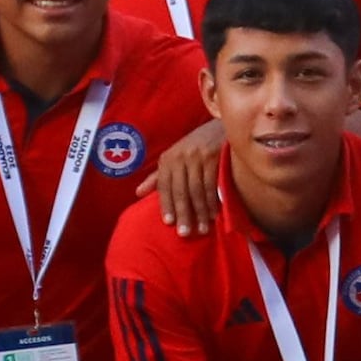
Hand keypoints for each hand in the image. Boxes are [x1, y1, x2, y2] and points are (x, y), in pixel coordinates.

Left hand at [149, 118, 227, 235]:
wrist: (221, 126)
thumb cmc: (195, 146)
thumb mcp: (174, 157)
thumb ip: (158, 176)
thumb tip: (138, 193)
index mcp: (168, 159)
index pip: (164, 186)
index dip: (166, 205)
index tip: (169, 223)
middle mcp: (181, 157)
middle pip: (180, 191)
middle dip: (183, 213)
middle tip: (184, 233)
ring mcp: (198, 157)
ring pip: (197, 190)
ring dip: (200, 212)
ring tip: (202, 229)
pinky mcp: (215, 157)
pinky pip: (212, 184)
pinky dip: (213, 201)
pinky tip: (214, 214)